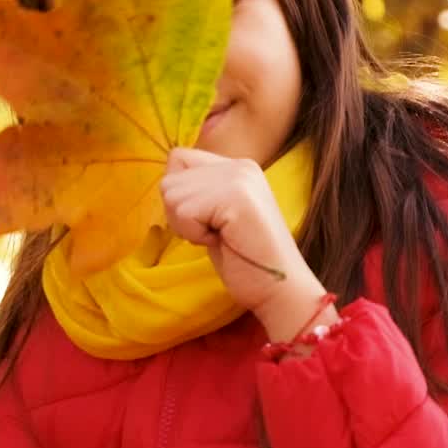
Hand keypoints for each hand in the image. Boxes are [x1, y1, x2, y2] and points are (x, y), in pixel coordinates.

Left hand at [161, 147, 335, 342]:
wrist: (280, 288)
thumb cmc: (245, 259)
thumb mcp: (217, 214)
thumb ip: (200, 191)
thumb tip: (166, 181)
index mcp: (237, 165)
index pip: (179, 159)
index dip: (179, 196)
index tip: (207, 219)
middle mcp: (239, 164)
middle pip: (169, 179)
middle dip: (180, 214)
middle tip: (214, 232)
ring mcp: (239, 178)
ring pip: (171, 195)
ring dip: (186, 226)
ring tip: (220, 236)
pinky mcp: (236, 197)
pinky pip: (184, 213)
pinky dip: (195, 235)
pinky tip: (222, 241)